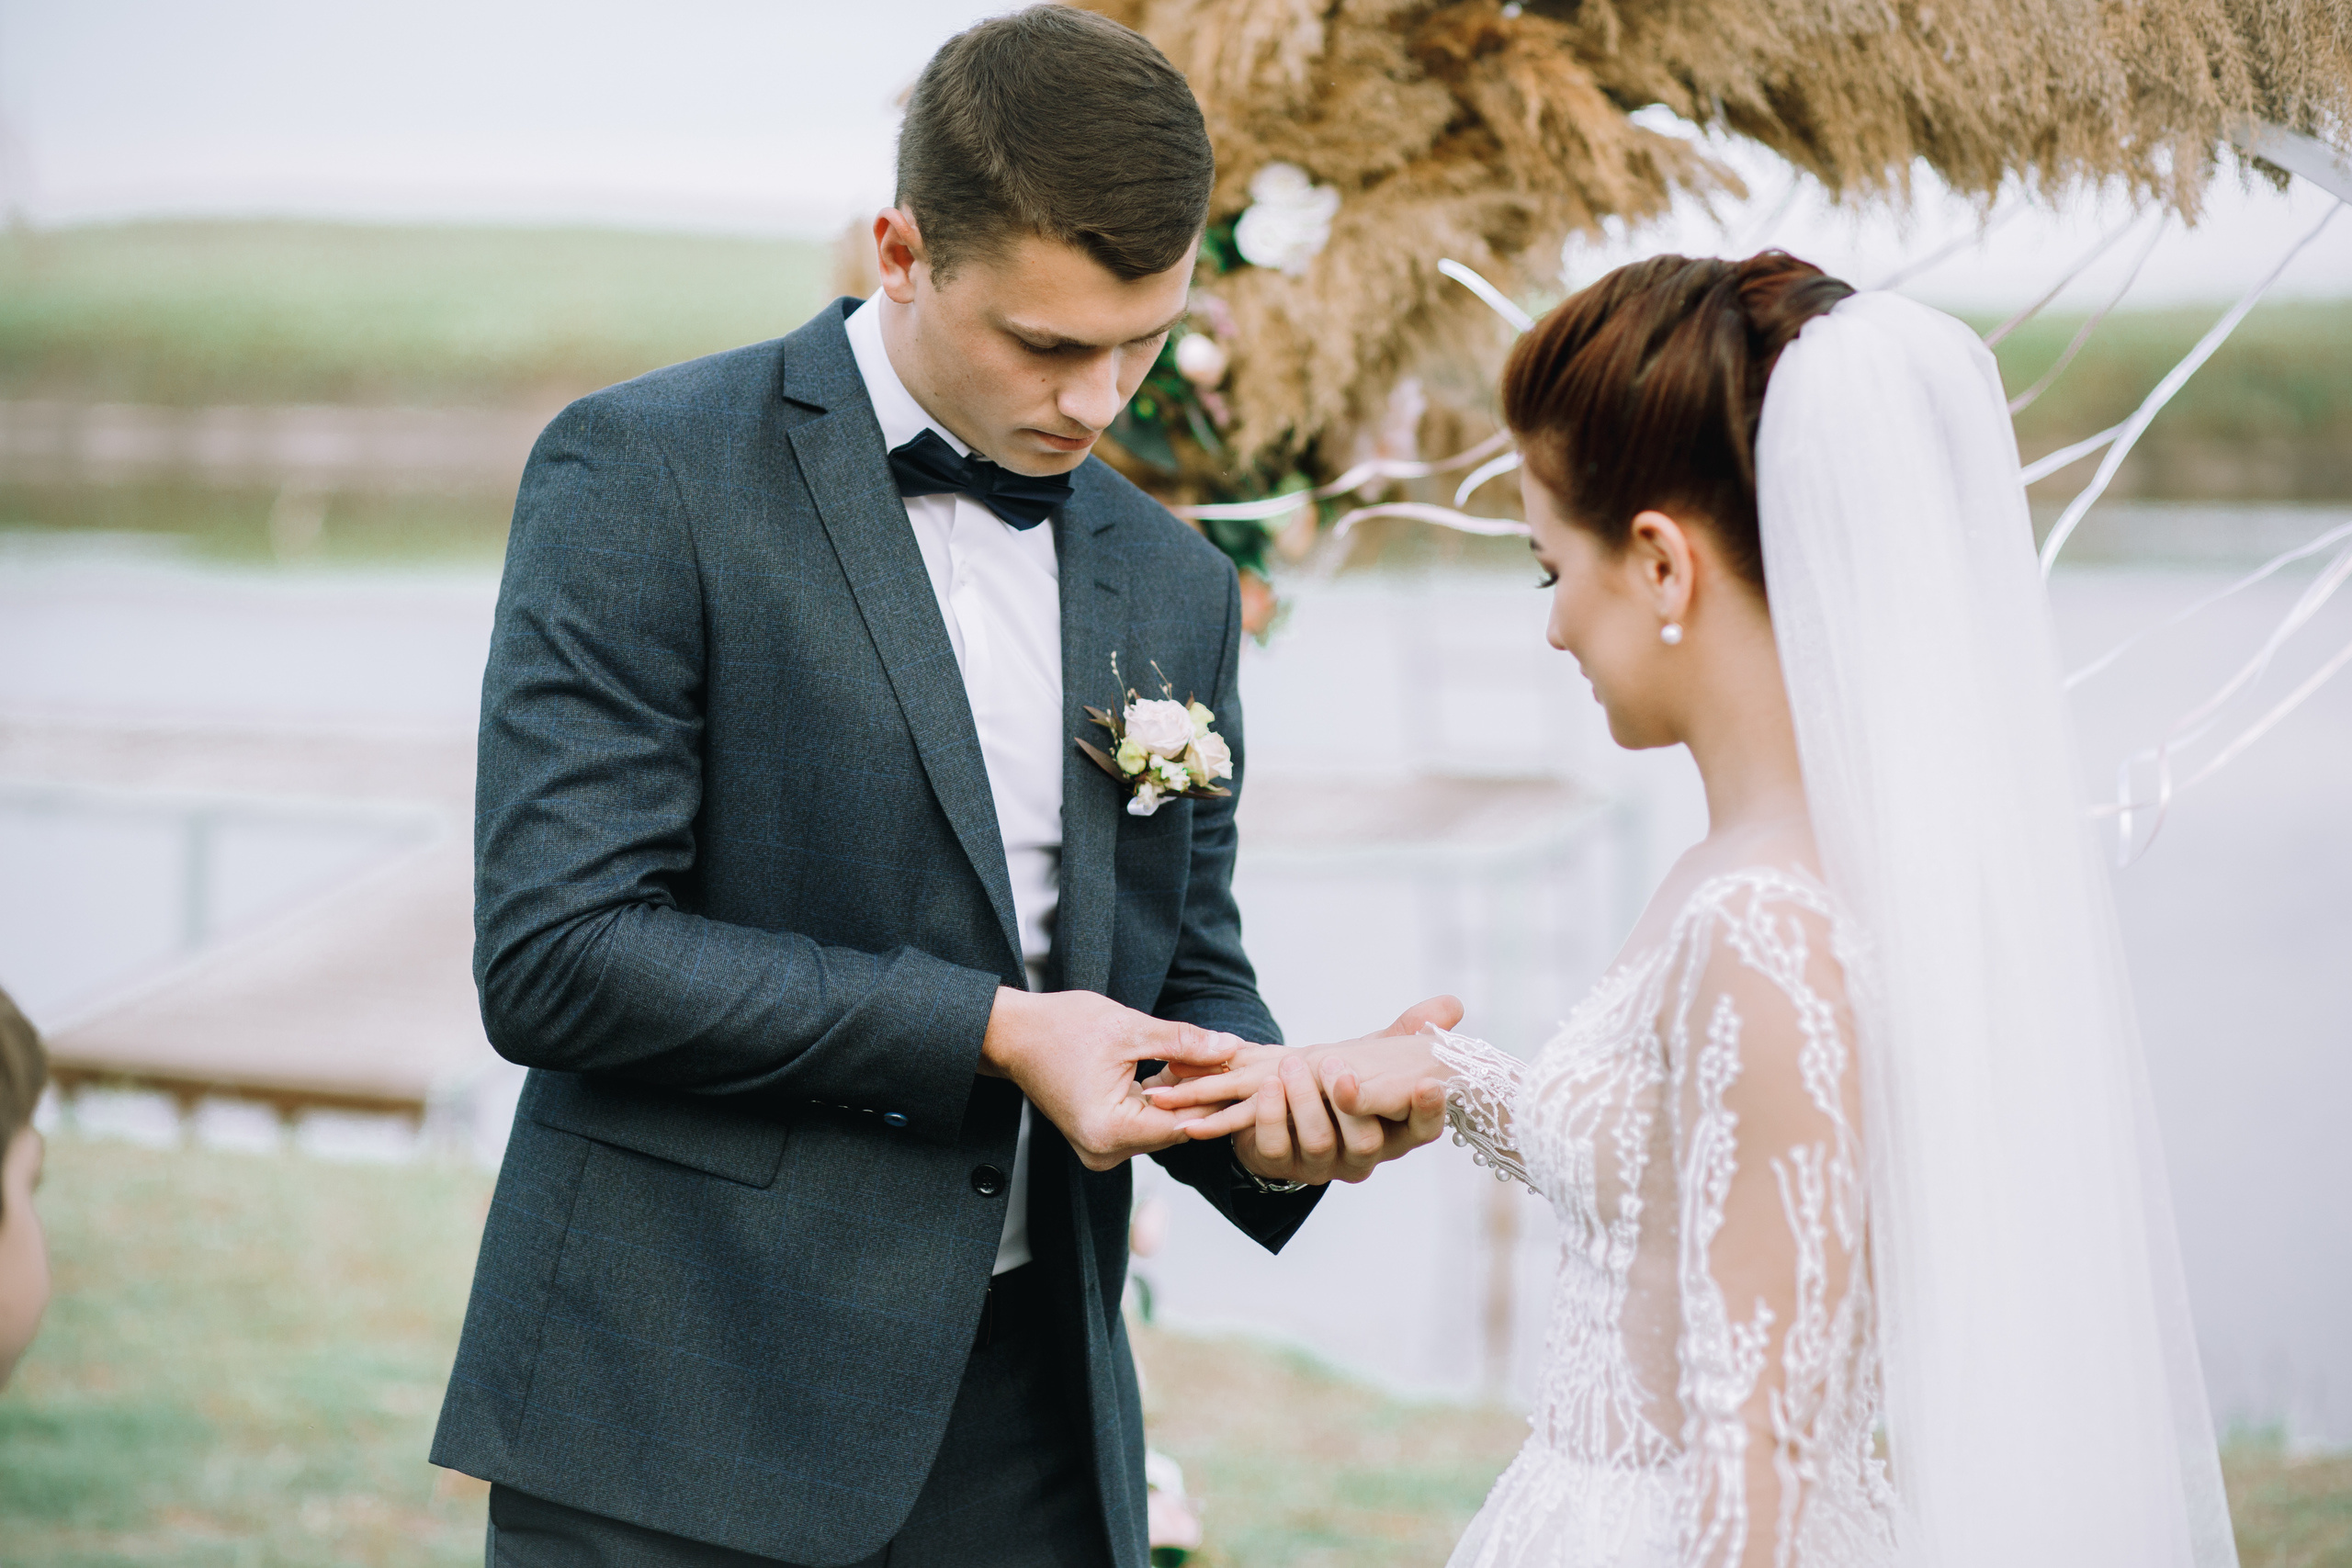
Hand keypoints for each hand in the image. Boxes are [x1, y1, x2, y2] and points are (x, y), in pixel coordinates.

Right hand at [982, 989, 1246, 1171]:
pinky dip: (1164, 1095)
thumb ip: (1184, 1043)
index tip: (1249, 1072)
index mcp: (1109, 1130)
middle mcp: (1104, 1151)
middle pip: (1176, 1126)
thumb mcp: (1129, 1029)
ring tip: (1217, 1060)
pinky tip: (1186, 1066)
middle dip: (1206, 1094)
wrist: (1014, 1035)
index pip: (1184, 1122)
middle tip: (1241, 1063)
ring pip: (1163, 1122)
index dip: (1218, 1096)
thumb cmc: (1060, 1027)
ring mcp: (1101, 1148)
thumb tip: (1232, 1046)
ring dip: (1186, 1093)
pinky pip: (1146, 1120)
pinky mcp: (1102, 1136)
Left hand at [1148, 996, 1460, 1184]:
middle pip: (1365, 1141)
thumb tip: (1452, 1004)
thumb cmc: (1351, 1078)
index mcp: (1396, 1130)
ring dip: (1299, 1105)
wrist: (1292, 1109)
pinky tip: (1245, 1096)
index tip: (1428, 1085)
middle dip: (1349, 1103)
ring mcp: (1320, 1162)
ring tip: (1286, 1072)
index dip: (1428, 1110)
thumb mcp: (1383, 1053)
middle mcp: (1362, 1154)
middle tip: (1336, 1067)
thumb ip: (1414, 1029)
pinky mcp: (1277, 1159)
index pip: (1424, 1127)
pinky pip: (1265, 1147)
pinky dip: (1251, 1120)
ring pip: (1315, 1142)